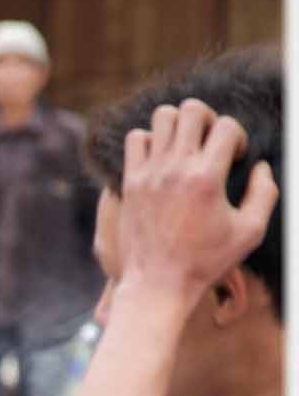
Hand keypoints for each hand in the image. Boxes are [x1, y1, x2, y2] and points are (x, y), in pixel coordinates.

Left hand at [117, 97, 278, 306]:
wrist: (157, 285)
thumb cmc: (205, 263)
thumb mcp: (249, 233)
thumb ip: (265, 194)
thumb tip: (261, 167)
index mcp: (206, 178)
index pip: (227, 126)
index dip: (237, 138)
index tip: (235, 159)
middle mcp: (175, 169)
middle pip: (192, 110)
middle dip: (209, 120)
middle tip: (209, 145)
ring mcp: (149, 174)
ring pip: (162, 117)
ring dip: (178, 125)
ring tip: (185, 148)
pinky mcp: (130, 183)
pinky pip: (135, 139)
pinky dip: (148, 141)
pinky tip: (160, 160)